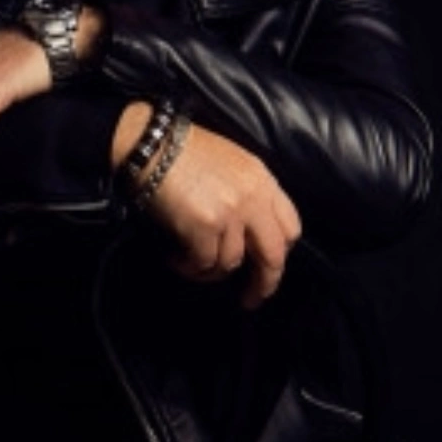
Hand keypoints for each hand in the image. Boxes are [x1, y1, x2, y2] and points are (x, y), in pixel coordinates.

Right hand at [115, 112, 300, 308]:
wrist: (151, 143)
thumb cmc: (183, 150)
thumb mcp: (230, 162)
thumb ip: (247, 191)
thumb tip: (246, 230)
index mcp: (263, 179)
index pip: (290, 226)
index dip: (280, 251)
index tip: (268, 265)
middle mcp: (253, 198)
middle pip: (273, 255)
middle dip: (264, 284)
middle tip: (251, 298)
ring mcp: (231, 213)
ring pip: (232, 263)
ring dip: (211, 271)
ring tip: (191, 263)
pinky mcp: (204, 226)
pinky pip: (204, 263)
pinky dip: (190, 268)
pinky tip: (175, 258)